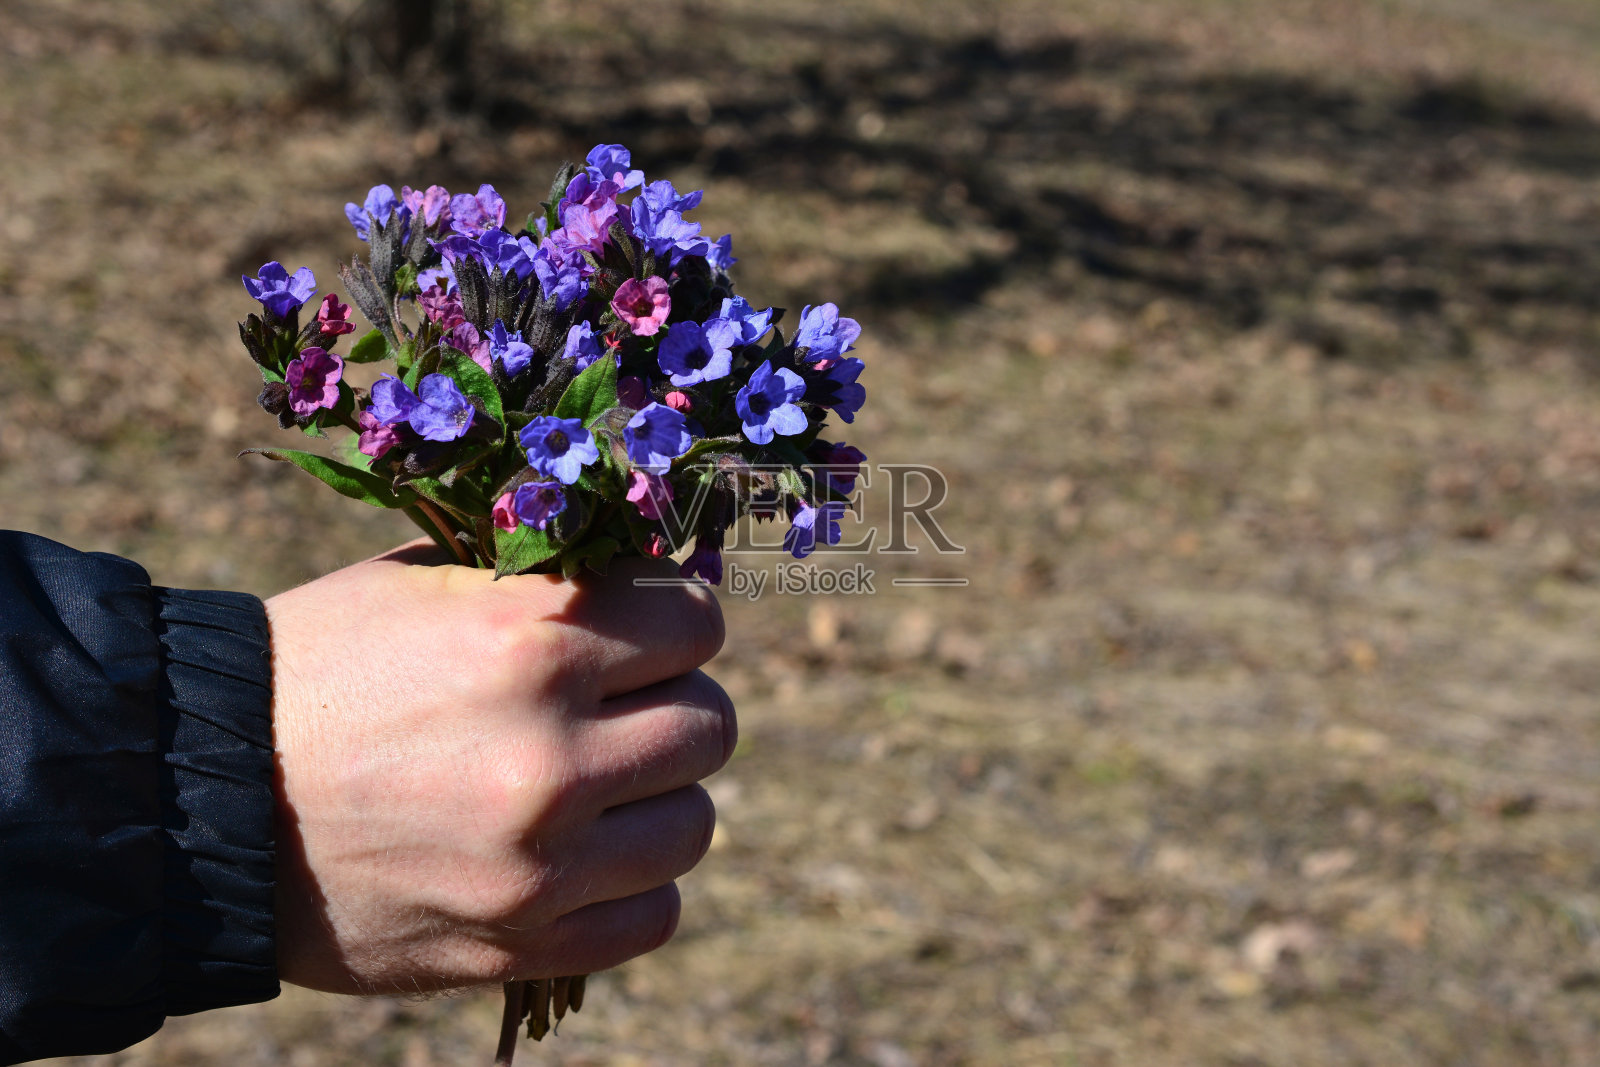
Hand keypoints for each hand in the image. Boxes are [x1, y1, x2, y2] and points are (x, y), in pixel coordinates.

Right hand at [263, 542, 731, 993]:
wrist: (203, 800)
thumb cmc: (320, 668)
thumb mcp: (427, 584)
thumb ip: (552, 583)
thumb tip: (658, 587)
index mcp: (530, 641)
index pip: (697, 622)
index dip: (672, 623)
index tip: (642, 635)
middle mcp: (550, 754)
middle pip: (711, 724)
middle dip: (670, 707)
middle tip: (619, 710)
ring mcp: (540, 862)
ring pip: (695, 824)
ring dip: (656, 801)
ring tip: (596, 788)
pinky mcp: (521, 943)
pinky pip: (654, 913)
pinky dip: (630, 886)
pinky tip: (579, 858)